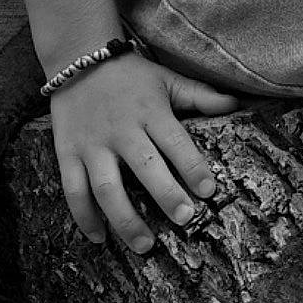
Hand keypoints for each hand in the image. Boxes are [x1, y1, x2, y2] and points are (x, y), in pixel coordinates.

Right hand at [49, 52, 239, 251]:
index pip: (176, 142)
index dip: (193, 167)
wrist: (77, 56)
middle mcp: (121, 130)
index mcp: (150, 112)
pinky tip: (99, 238)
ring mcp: (92, 144)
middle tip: (185, 219)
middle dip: (166, 195)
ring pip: (107, 187)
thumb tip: (235, 103)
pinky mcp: (68, 153)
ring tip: (145, 245)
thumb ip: (199, 95)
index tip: (209, 191)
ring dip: (125, 219)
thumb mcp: (166, 79)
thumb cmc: (130, 75)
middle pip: (145, 167)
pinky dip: (84, 217)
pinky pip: (73, 190)